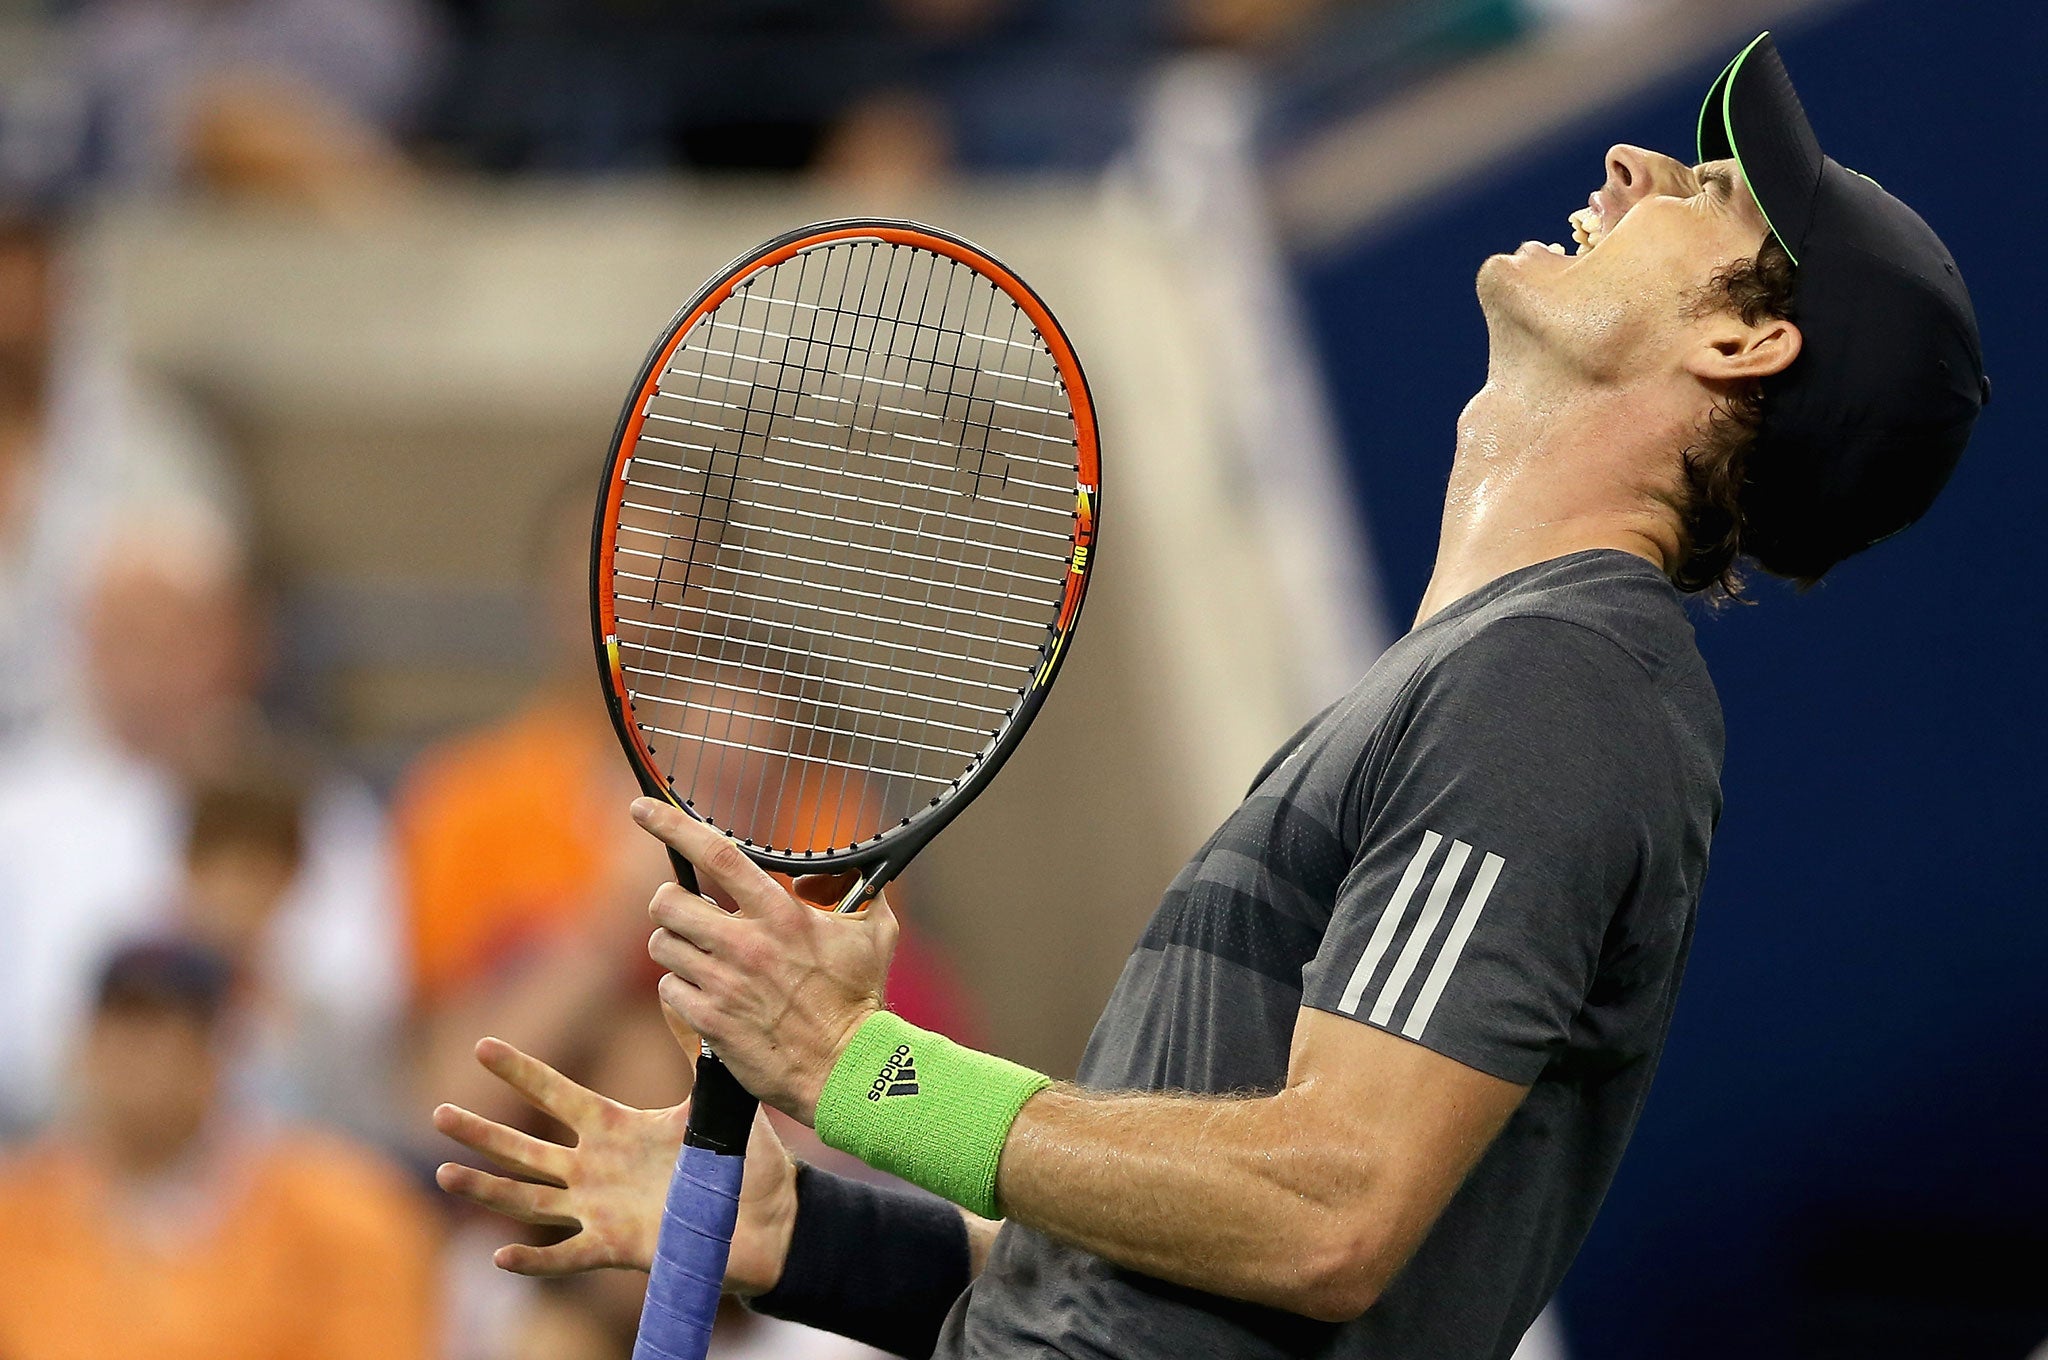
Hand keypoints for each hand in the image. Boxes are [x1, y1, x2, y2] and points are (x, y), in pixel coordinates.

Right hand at [432, 1031, 798, 1293]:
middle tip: (439, 1113)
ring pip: (531, 1199)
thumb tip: (678, 989)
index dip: (522, 1071)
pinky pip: (566, 1256)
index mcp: (615, 1128)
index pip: (557, 1094)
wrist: (770, 1219)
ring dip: (488, 1189)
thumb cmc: (738, 1160)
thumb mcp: (712, 1099)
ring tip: (445, 1173)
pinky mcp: (617, 1249)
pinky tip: (500, 1255)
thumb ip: (691, 1047)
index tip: (482, 1046)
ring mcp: (601, 1210)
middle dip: (483, 1133)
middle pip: (527, 1149)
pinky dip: (535, 1259)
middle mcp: (596, 1169)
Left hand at [632, 797, 897, 1124]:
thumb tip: (822, 876)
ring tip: (702, 958)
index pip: (715, 854)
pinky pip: (669, 989)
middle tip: (688, 915)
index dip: (671, 826)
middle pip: (668, 902)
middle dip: (671, 904)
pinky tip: (708, 996)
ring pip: (661, 946)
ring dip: (676, 948)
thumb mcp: (875, 932)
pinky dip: (682, 989)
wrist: (847, 1069)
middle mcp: (745, 943)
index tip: (642, 808)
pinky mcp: (709, 1021)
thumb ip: (853, 890)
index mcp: (781, 913)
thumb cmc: (860, 999)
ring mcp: (723, 984)